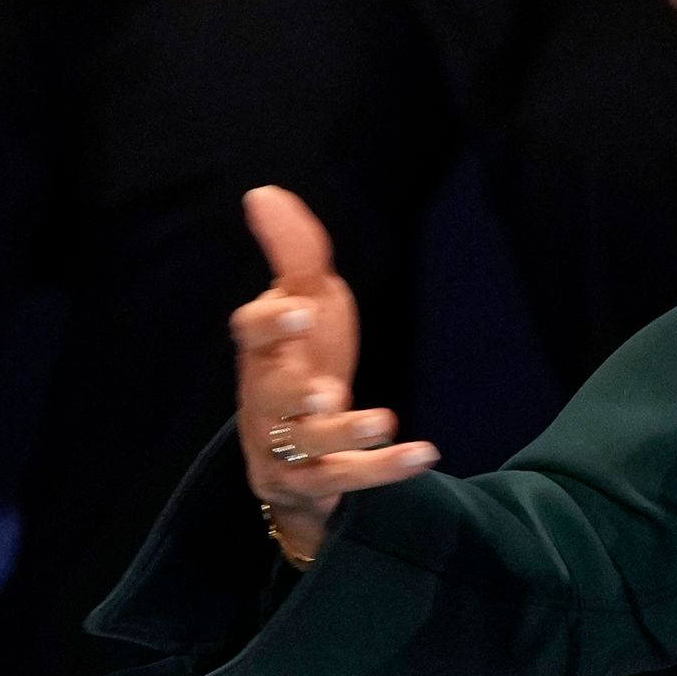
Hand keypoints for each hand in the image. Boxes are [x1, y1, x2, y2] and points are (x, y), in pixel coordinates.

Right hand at [232, 185, 437, 565]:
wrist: (296, 451)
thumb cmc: (302, 359)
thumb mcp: (307, 302)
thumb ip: (294, 253)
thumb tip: (263, 193)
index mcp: (263, 350)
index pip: (250, 334)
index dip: (271, 324)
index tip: (298, 310)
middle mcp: (265, 399)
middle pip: (269, 396)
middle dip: (294, 392)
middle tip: (323, 388)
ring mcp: (285, 446)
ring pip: (307, 444)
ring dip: (343, 433)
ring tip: (381, 420)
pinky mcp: (312, 482)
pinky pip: (348, 479)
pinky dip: (385, 469)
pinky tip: (425, 453)